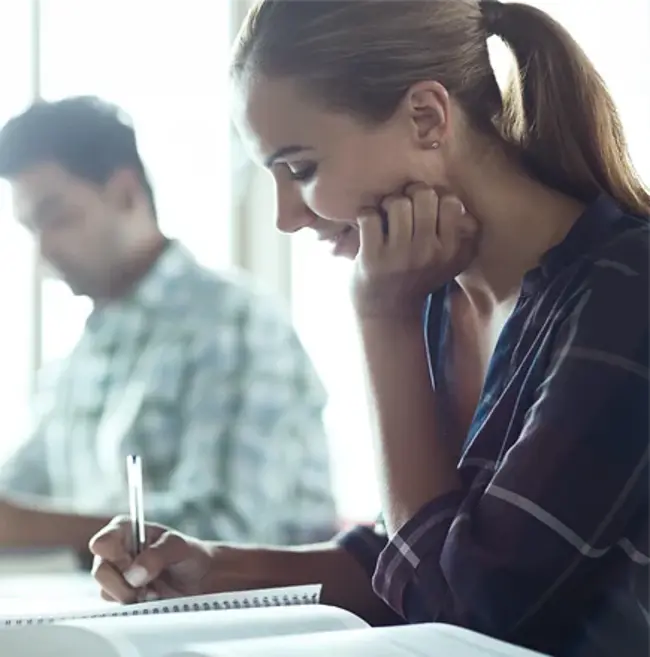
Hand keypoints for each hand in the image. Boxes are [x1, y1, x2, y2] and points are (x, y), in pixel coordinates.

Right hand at [90, 516, 241, 602]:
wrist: (201, 579)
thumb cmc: (189, 555)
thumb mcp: (178, 547)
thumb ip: (157, 555)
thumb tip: (133, 574)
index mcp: (126, 530)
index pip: (103, 540)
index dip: (112, 554)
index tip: (129, 563)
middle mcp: (118, 551)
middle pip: (100, 569)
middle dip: (122, 581)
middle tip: (145, 582)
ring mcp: (118, 575)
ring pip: (106, 590)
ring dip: (130, 594)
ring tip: (152, 589)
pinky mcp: (122, 595)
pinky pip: (115, 605)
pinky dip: (133, 604)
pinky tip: (150, 598)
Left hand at [351, 184, 478, 319]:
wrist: (387, 314)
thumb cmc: (417, 279)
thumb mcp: (451, 263)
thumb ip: (465, 236)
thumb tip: (464, 205)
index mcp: (451, 251)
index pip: (451, 201)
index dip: (435, 197)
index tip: (423, 209)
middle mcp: (429, 252)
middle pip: (424, 194)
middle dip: (410, 194)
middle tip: (401, 209)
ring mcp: (400, 255)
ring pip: (397, 202)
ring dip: (387, 204)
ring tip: (385, 217)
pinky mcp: (372, 258)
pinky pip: (369, 216)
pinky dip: (365, 214)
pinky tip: (368, 226)